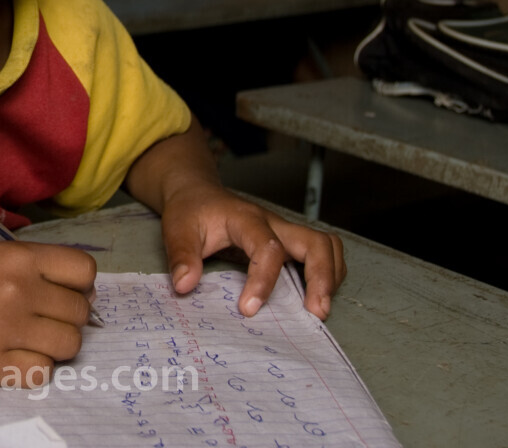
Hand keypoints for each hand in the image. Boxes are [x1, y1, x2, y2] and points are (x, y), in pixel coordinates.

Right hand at [0, 241, 95, 386]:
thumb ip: (39, 266)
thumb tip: (87, 294)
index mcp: (19, 258)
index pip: (84, 271)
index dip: (82, 284)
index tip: (66, 292)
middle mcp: (18, 291)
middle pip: (80, 311)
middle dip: (69, 316)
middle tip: (44, 317)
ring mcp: (6, 330)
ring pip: (69, 344)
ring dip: (57, 343)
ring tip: (33, 338)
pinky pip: (43, 372)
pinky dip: (35, 366)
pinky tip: (17, 355)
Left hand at [160, 181, 345, 319]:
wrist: (198, 193)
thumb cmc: (191, 211)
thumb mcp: (177, 229)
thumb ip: (181, 256)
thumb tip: (184, 286)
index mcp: (246, 219)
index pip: (268, 247)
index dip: (263, 280)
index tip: (248, 309)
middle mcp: (274, 224)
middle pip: (316, 242)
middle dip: (321, 278)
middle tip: (315, 313)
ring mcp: (285, 233)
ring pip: (327, 246)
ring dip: (330, 277)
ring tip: (319, 310)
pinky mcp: (289, 243)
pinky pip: (322, 254)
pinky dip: (327, 275)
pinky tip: (314, 298)